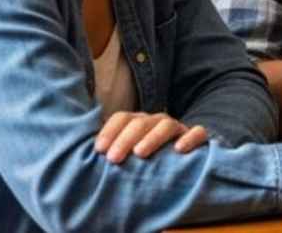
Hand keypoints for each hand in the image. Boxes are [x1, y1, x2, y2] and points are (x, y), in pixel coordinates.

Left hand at [93, 112, 208, 163]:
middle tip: (113, 158)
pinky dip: (190, 138)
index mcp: (138, 121)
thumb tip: (84, 154)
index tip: (98, 150)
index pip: (122, 118)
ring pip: (166, 125)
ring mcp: (177, 128)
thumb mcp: (125, 153)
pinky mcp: (195, 137)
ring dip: (152, 137)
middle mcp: (156, 121)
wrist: (178, 163)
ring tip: (140, 153)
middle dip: (125, 139)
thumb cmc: (144, 159)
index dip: (110, 131)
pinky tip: (179, 149)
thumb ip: (110, 150)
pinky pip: (197, 132)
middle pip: (141, 122)